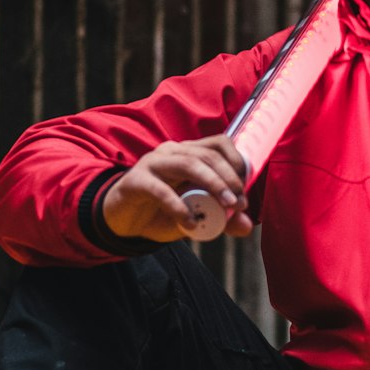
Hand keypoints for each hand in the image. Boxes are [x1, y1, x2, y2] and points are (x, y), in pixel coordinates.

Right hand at [101, 135, 252, 241]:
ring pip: (188, 164)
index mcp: (188, 154)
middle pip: (207, 155)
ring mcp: (153, 164)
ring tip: (225, 207)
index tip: (245, 188)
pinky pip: (160, 189)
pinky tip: (190, 224)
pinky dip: (179, 207)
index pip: (218, 144)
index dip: (236, 162)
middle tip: (239, 202)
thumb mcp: (195, 216)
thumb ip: (220, 218)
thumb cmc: (161, 212)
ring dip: (212, 184)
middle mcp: (172, 152)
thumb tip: (247, 226)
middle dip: (228, 178)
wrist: (122, 221)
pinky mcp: (136, 181)